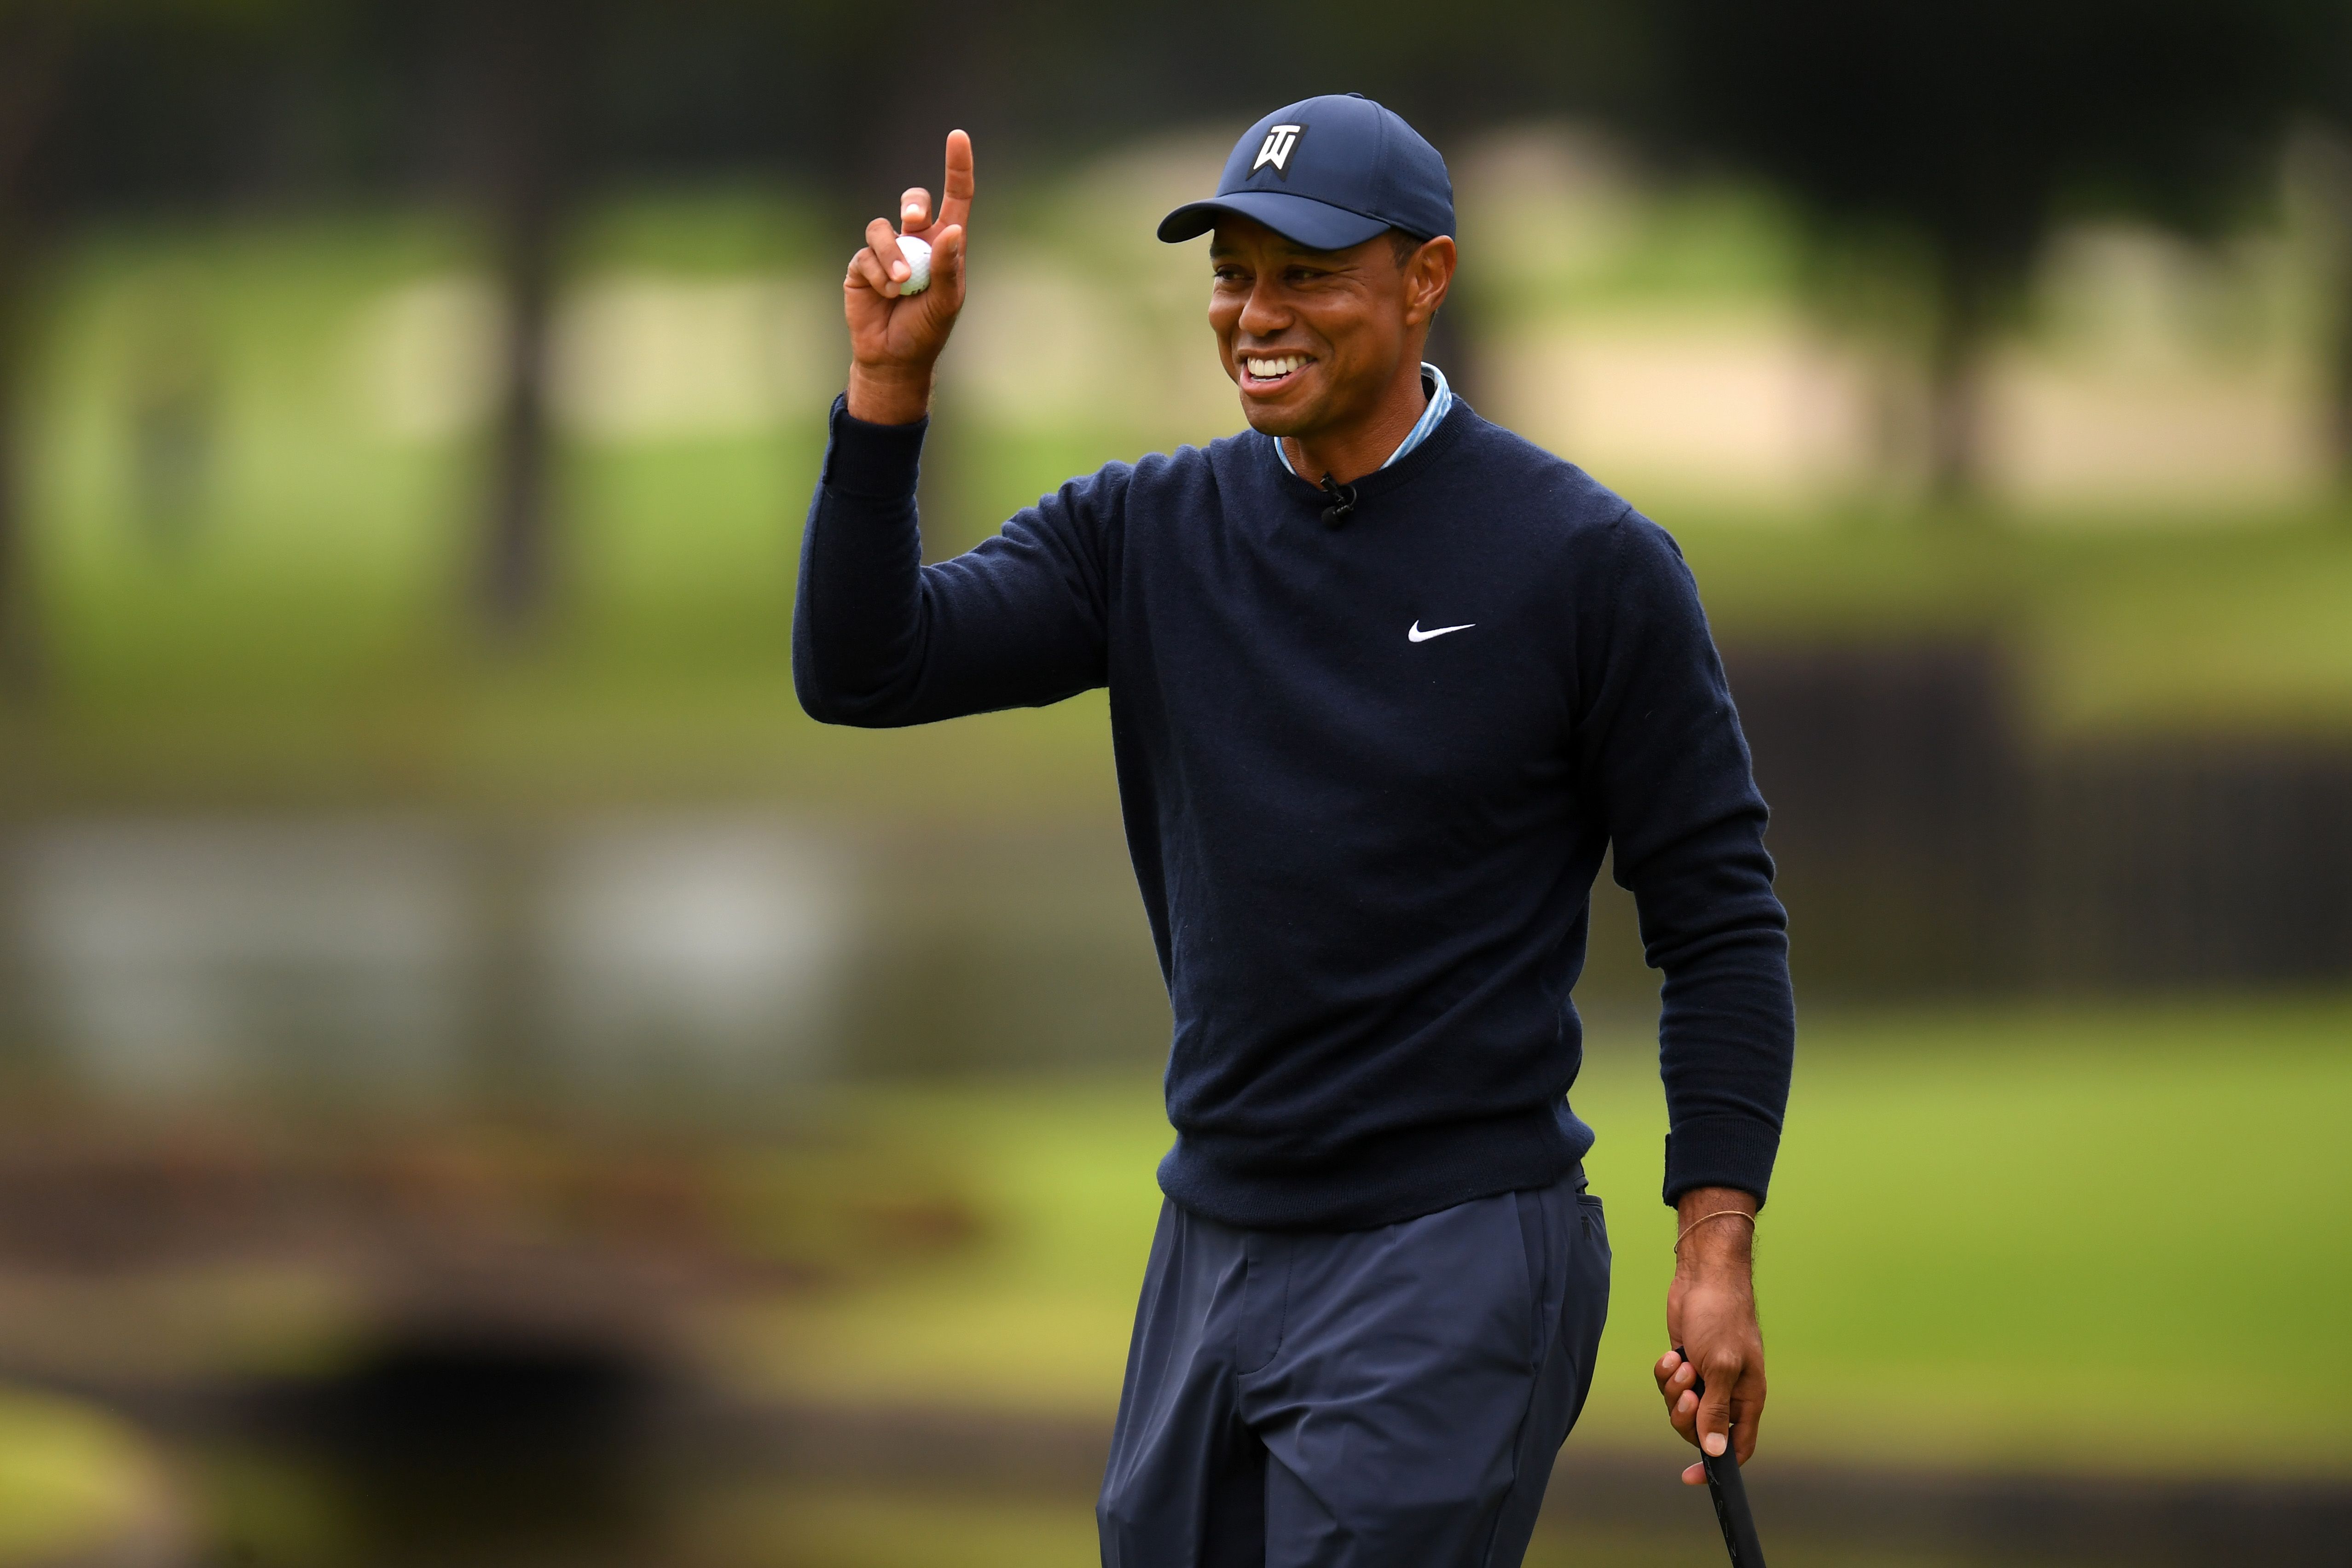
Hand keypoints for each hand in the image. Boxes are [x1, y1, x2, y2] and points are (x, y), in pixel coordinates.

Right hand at [844, 128, 973, 424]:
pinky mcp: (862, 264)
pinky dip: (879, 274)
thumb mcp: (946, 302)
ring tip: (901, 285)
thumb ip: (948, 267)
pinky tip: (887, 295)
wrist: (893, 356)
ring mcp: (887, 251)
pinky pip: (867, 255)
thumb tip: (952, 231)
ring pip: (883, 228)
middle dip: (914, 204)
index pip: (955, 198)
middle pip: (914, 202)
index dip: (956, 167)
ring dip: (892, 255)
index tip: (957, 136)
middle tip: (916, 219)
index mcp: (945, 244)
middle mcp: (916, 241)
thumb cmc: (926, 330)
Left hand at [1655, 1187, 1765, 1485]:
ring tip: (1680, 1363)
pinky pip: (1669, 1384)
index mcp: (1748, 1398)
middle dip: (1685, 1415)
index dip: (1716, 1465)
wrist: (1705, 1276)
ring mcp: (1706, 1376)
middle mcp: (1728, 1391)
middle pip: (1700, 1430)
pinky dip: (1666, 1372)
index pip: (1737, 1447)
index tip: (1690, 1476)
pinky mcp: (1686, 1360)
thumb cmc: (1722, 1317)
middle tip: (1685, 1390)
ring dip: (1674, 1389)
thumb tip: (1716, 1453)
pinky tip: (1672, 1352)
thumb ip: (1717, 1413)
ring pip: (1680, 1407)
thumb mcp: (1720, 1368)